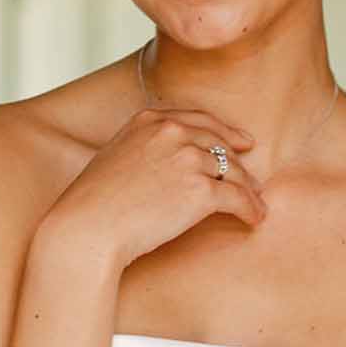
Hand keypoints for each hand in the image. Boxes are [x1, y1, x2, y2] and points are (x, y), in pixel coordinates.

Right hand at [48, 106, 263, 271]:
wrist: (89, 226)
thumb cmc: (94, 203)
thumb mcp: (115, 157)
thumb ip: (144, 150)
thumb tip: (165, 167)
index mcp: (150, 120)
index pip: (199, 121)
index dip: (225, 132)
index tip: (242, 143)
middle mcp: (172, 132)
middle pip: (220, 145)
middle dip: (240, 164)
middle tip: (253, 180)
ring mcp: (189, 159)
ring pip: (234, 172)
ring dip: (248, 190)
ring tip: (256, 203)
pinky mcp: (201, 190)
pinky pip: (238, 198)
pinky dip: (251, 209)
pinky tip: (255, 218)